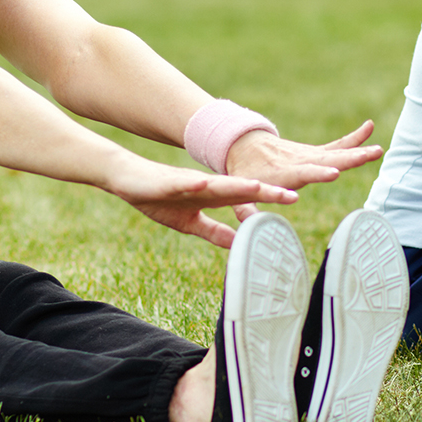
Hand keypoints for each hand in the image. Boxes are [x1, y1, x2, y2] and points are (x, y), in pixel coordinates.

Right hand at [104, 155, 295, 248]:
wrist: (127, 179)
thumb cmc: (158, 198)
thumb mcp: (190, 222)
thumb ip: (214, 231)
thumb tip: (237, 243)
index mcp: (213, 195)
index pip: (247, 197)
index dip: (270, 198)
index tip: (294, 199)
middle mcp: (206, 185)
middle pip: (241, 188)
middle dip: (265, 191)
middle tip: (293, 194)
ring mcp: (188, 182)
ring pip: (217, 183)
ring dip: (237, 185)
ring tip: (258, 187)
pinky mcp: (168, 181)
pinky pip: (183, 183)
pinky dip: (194, 184)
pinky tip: (205, 184)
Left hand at [224, 120, 381, 220]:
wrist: (244, 144)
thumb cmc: (243, 172)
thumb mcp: (238, 188)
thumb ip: (244, 207)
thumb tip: (247, 224)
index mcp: (282, 172)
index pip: (303, 173)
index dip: (317, 174)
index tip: (334, 174)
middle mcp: (299, 161)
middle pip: (327, 160)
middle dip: (348, 160)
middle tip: (369, 156)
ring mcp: (308, 155)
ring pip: (336, 153)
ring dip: (357, 151)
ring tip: (379, 149)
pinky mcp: (315, 153)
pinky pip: (337, 146)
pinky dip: (353, 138)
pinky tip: (369, 127)